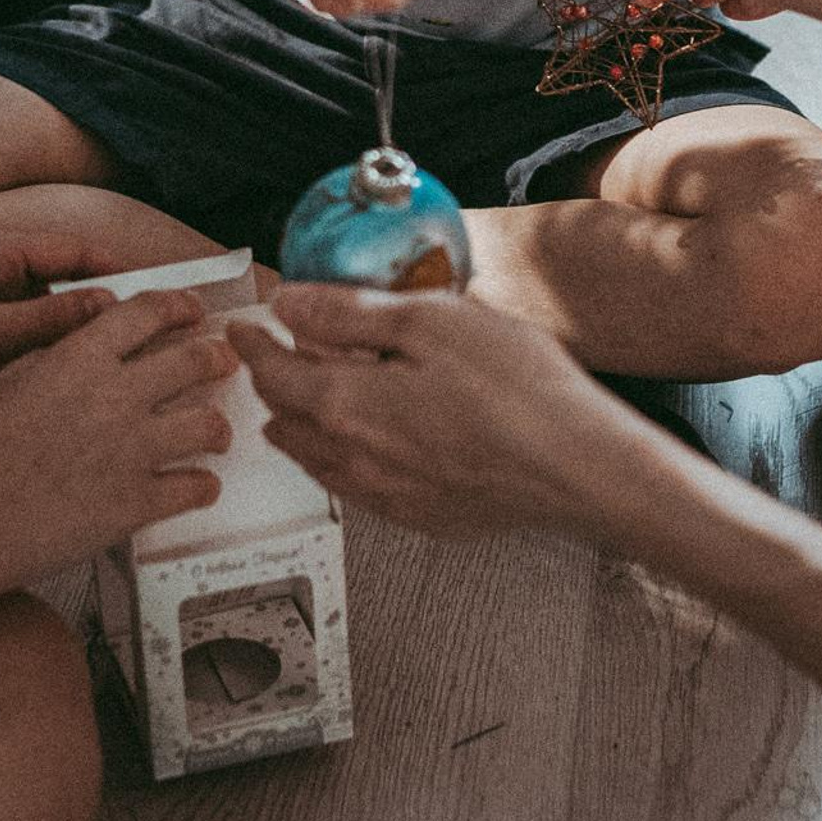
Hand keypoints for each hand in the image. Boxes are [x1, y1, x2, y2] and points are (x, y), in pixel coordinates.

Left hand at [0, 235, 146, 425]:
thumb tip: (114, 307)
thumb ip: (51, 320)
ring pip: (46, 321)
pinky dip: (47, 363)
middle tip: (157, 337)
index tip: (168, 296)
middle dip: (107, 310)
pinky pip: (23, 348)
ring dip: (77, 341)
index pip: (76, 251)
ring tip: (126, 368)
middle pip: (66, 285)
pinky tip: (76, 393)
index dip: (124, 272)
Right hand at [0, 292, 237, 586]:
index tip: (193, 310)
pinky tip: (198, 486)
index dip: (180, 306)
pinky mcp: (136, 503)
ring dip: (217, 427)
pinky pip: (195, 488)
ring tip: (216, 433)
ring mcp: (131, 451)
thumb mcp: (6, 377)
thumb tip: (87, 340)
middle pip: (195, 360)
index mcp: (80, 358)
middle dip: (218, 357)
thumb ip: (55, 353)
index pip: (149, 312)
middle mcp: (115, 397)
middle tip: (223, 362)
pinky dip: (202, 486)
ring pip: (208, 424)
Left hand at [225, 285, 645, 538]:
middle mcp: (354, 460)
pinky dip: (339, 460)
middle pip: (286, 422)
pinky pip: (355, 488)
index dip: (252, 344)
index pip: (272, 373)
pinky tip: (363, 447)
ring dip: (300, 428)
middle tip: (272, 359)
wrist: (578, 469)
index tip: (243, 327)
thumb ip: (347, 312)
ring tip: (302, 404)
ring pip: (316, 462)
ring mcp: (387, 496)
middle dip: (272, 386)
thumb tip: (288, 303)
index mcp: (345, 405)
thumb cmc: (517, 390)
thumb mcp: (428, 321)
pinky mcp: (421, 517)